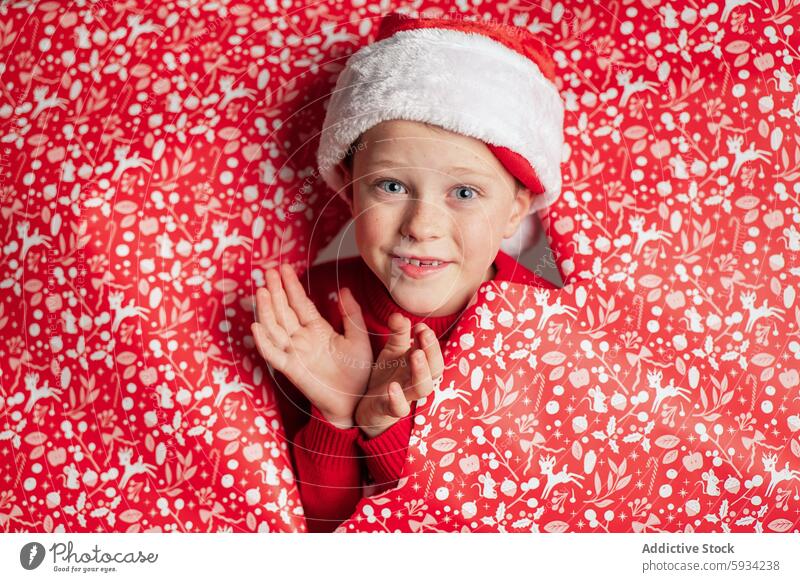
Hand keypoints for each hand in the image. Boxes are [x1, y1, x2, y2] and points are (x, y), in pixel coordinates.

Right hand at [251, 264, 371, 428]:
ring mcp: (295, 353)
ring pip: (275, 328)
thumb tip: (344, 289)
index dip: (291, 287)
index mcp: (318, 329)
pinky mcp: (291, 370)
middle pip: (284, 311)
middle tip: (268, 272)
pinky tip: (256, 327)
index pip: (301, 303)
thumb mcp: (358, 338)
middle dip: (276, 292)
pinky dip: (264, 342)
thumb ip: (351, 315)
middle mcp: (302, 339)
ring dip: (267, 311)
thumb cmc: (357, 371)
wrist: (355, 401)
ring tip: (261, 291)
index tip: (283, 269)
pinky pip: (274, 354)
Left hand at [354, 313, 443, 438]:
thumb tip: (399, 315)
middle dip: (432, 351)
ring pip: (422, 388)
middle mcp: (415, 381)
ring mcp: (404, 396)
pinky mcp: (388, 409)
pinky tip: (392, 386)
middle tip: (424, 333)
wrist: (368, 405)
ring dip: (421, 371)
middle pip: (435, 370)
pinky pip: (399, 408)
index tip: (422, 325)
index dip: (431, 341)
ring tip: (416, 354)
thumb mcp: (392, 351)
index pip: (433, 354)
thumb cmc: (387, 376)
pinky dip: (398, 399)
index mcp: (419, 366)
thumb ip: (398, 333)